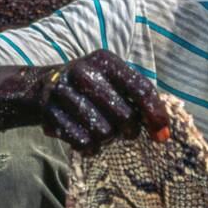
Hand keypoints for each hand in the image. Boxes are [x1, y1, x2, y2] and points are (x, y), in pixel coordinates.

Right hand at [0, 49, 169, 152]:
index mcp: (105, 60)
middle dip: (129, 129)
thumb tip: (162, 134)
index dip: (156, 115)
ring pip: (105, 133)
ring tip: (101, 128)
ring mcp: (63, 92)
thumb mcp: (115, 82)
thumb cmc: (94, 89)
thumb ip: (140, 100)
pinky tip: (87, 136)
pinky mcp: (50, 114)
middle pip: (125, 116)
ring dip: (108, 138)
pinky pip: (84, 144)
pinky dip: (91, 147)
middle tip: (123, 128)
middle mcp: (83, 71)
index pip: (141, 89)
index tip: (163, 137)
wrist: (44, 87)